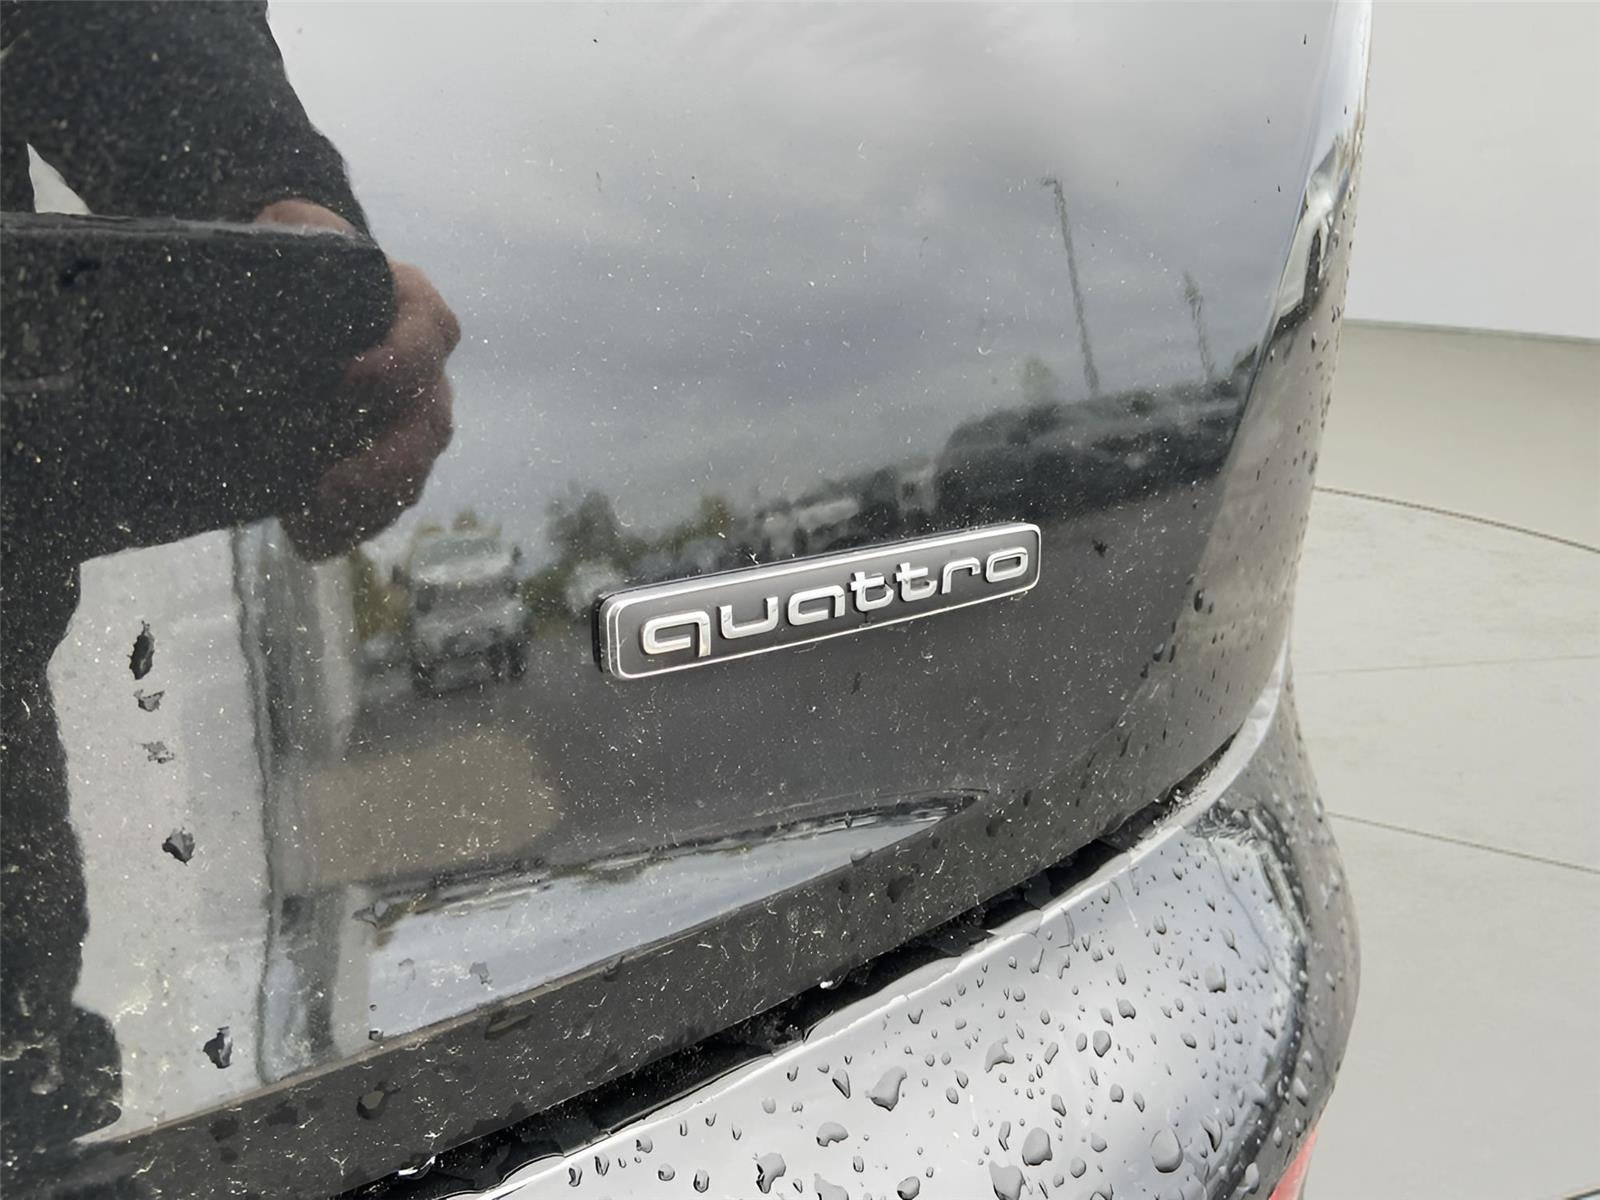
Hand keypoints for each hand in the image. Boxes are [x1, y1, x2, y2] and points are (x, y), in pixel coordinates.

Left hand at [254, 200, 458, 558]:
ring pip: (413, 474)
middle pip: (428, 426)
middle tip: (330, 487)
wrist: (306, 304)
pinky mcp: (389, 464)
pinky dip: (350, 527)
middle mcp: (430, 375)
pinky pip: (386, 505)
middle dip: (384, 464)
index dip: (396, 363)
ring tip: (312, 523)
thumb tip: (262, 262)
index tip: (347, 379)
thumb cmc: (305, 265)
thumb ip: (296, 236)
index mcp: (417, 312)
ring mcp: (414, 425)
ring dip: (367, 507)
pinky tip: (308, 538)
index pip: (427, 338)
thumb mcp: (299, 235)